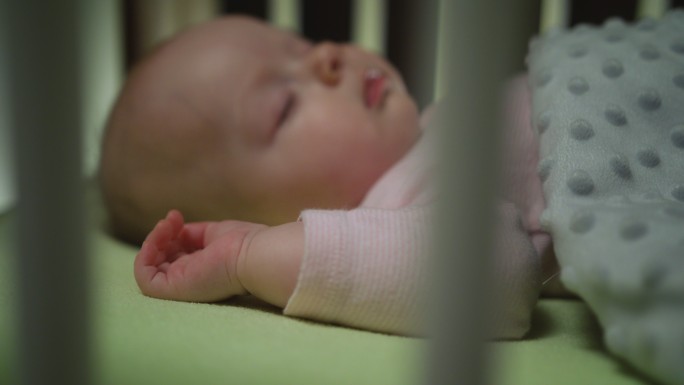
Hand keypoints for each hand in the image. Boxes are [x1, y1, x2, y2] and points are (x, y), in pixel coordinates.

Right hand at [134, 210, 266, 301]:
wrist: (252, 255)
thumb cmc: (242, 244)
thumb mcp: (211, 233)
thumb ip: (191, 233)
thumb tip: (172, 225)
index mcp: (201, 269)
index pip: (172, 254)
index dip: (168, 234)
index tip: (176, 216)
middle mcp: (189, 279)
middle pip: (159, 259)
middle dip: (160, 236)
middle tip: (173, 220)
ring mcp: (180, 286)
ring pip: (149, 268)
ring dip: (151, 241)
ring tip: (166, 226)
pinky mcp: (173, 290)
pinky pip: (144, 278)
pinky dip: (145, 254)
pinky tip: (161, 235)